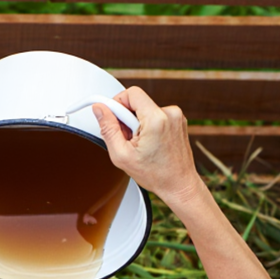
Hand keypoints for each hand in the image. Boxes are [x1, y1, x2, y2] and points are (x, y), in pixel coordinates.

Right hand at [92, 87, 204, 207]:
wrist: (179, 185)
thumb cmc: (157, 175)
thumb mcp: (122, 155)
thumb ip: (108, 128)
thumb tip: (100, 110)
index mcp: (156, 120)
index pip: (131, 93)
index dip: (116, 102)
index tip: (110, 114)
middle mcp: (170, 114)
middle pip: (137, 101)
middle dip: (126, 117)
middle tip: (126, 137)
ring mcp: (176, 116)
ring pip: (145, 109)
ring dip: (137, 123)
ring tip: (140, 143)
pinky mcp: (178, 120)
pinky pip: (155, 115)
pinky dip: (148, 125)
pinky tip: (149, 142)